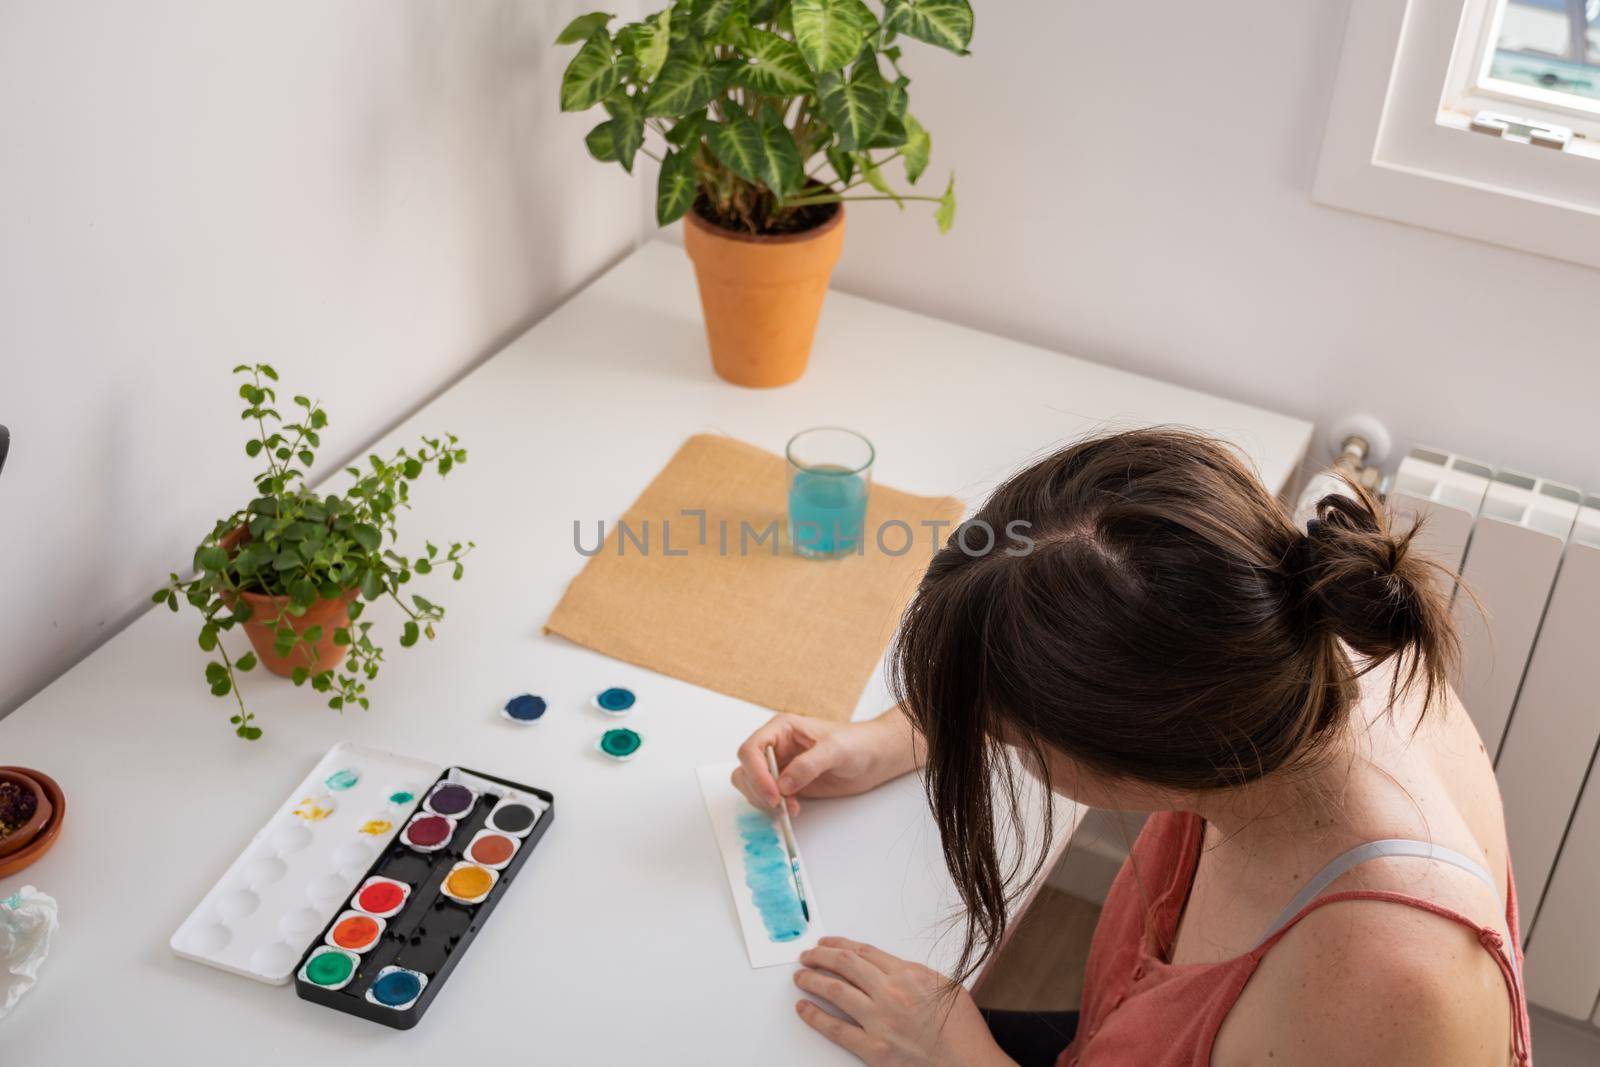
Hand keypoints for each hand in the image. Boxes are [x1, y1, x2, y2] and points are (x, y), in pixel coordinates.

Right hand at [732, 710, 914, 816]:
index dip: (756, 773)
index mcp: (781, 729)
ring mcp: (780, 767)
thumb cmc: (857, 743)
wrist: (873, 758)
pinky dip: (774, 808)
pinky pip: (767, 798)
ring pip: (751, 786)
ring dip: (765, 801)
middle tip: (780, 804)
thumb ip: (808, 764)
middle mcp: (776, 747)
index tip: (773, 793)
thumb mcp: (835, 749)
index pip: (751, 749)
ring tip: (790, 807)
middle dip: (758, 790)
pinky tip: (793, 809)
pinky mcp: (788, 785)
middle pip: (746, 770)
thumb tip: (784, 784)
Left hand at [793, 938, 1013, 1066]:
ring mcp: (879, 1021)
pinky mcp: (873, 1049)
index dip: (840, 945)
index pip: (864, 952)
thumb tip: (891, 969)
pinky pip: (836, 1029)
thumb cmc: (962, 1031)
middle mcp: (890, 992)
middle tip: (807, 955)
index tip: (827, 944)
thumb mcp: (945, 986)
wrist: (969, 1065)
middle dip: (820, 956)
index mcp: (908, 974)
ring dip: (812, 980)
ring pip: (835, 991)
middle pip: (844, 965)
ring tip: (801, 976)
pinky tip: (803, 1008)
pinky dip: (815, 1017)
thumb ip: (915, 974)